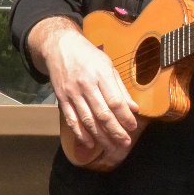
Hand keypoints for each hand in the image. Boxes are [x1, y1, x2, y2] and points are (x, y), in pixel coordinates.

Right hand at [34, 18, 138, 171]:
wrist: (60, 47)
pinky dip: (80, 133)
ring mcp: (72, 93)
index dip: (125, 117)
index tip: (133, 127)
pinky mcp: (62, 99)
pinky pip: (72, 119)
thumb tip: (134, 108)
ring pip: (87, 120)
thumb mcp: (108, 66)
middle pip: (102, 114)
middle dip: (115, 131)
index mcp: (101, 74)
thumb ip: (120, 88)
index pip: (115, 101)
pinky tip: (90, 143)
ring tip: (111, 147)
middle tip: (125, 143)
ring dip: (100, 136)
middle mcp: (86, 85)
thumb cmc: (88, 56)